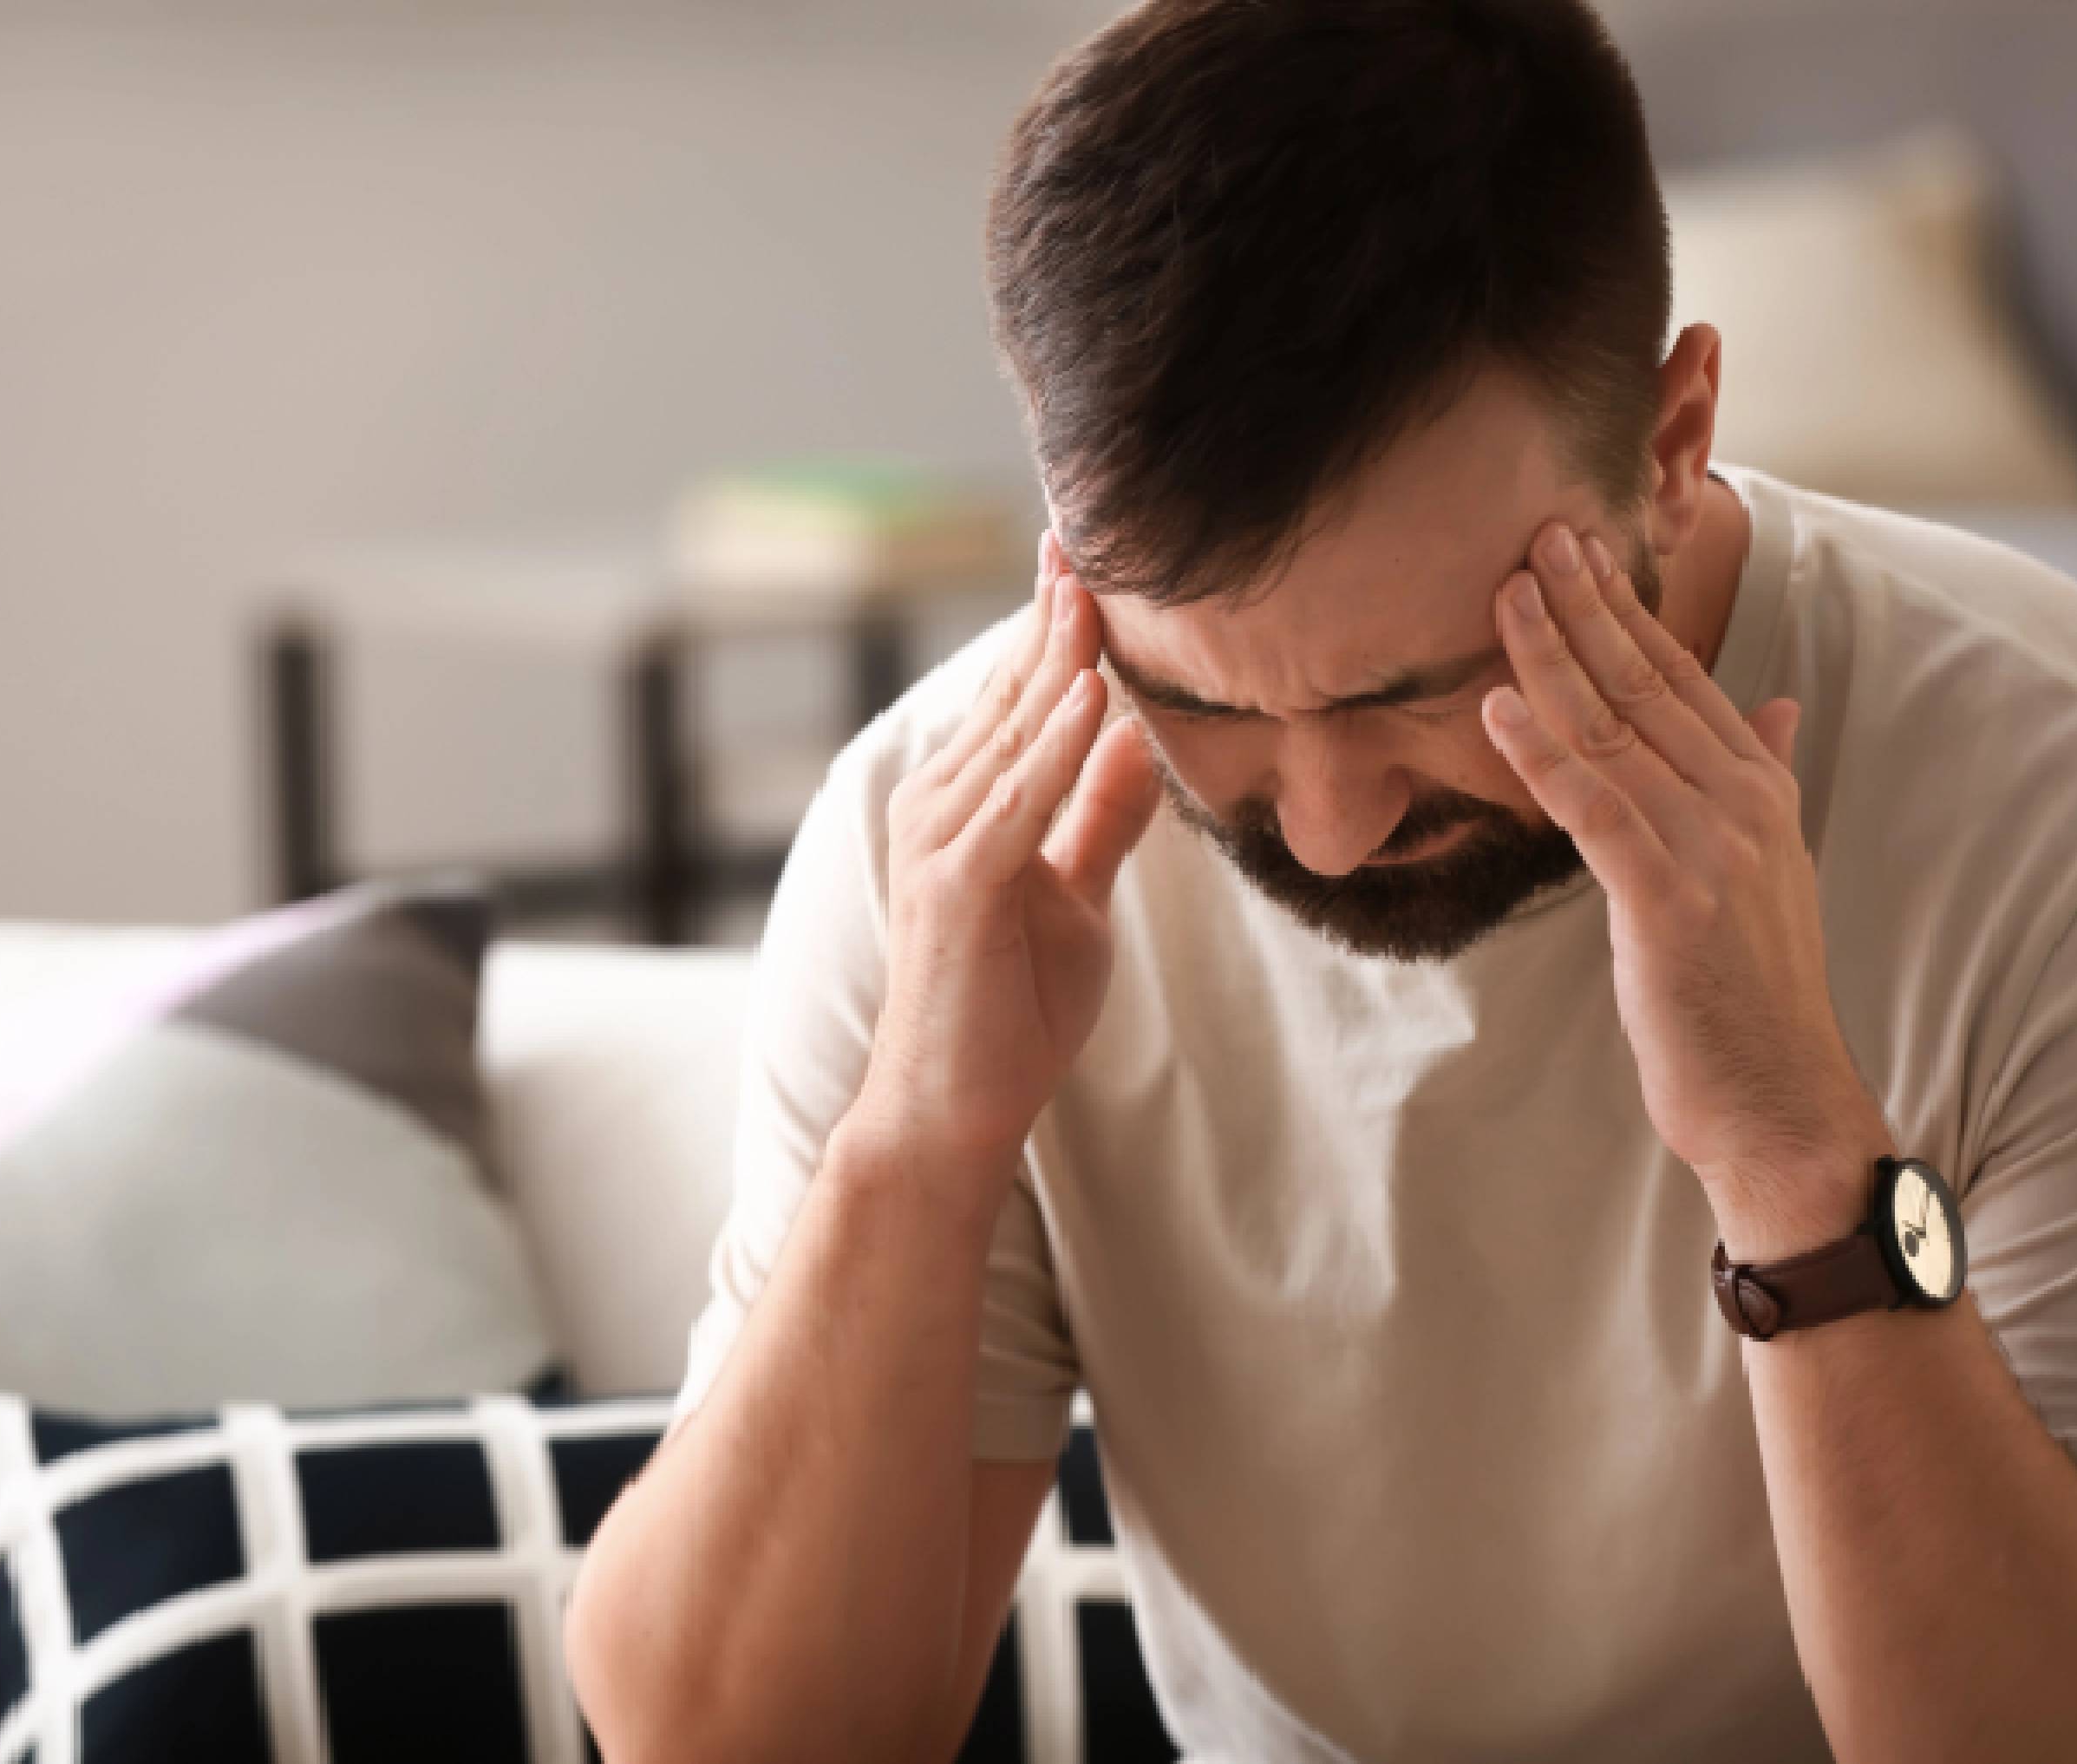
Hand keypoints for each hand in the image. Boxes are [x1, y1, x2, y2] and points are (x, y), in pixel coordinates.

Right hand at [855, 531, 1161, 1192]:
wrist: (953, 1109)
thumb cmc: (1010, 1010)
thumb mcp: (1074, 900)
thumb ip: (1099, 820)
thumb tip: (1136, 735)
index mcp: (968, 802)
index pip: (1021, 695)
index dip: (1055, 624)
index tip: (1089, 554)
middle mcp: (941, 804)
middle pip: (1014, 691)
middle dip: (1054, 612)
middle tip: (1089, 529)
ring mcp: (942, 842)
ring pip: (1015, 730)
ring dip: (1059, 655)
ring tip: (1100, 584)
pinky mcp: (955, 885)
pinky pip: (1016, 801)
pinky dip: (1055, 746)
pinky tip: (1090, 693)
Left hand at [1482, 522, 1891, 1242]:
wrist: (1782, 1103)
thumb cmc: (1753, 993)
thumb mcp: (1770, 871)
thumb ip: (1763, 779)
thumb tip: (1778, 707)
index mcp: (1758, 791)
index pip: (1681, 678)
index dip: (1626, 610)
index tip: (1578, 552)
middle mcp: (1739, 804)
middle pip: (1646, 685)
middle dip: (1585, 607)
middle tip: (1534, 537)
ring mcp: (1709, 848)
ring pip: (1615, 732)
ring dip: (1553, 658)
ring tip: (1504, 595)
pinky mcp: (1670, 901)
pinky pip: (1596, 810)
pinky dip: (1545, 755)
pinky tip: (1499, 710)